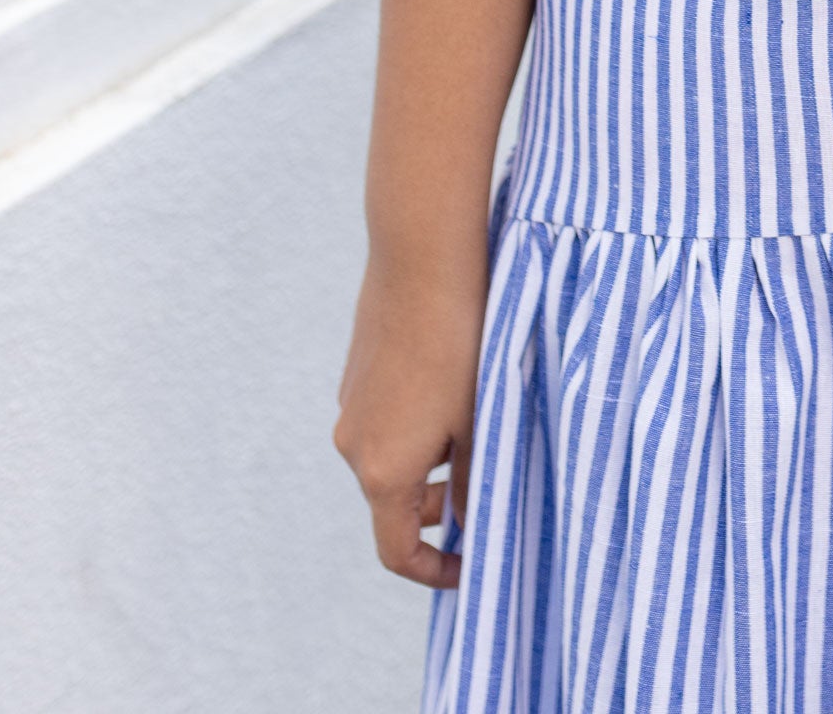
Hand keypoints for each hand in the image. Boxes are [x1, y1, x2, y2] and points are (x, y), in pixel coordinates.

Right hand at [333, 253, 486, 588]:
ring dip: (428, 464)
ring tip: (475, 432)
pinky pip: (384, 420)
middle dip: (437, 510)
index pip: (396, 551)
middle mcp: (354, 447)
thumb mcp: (478, 422)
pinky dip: (414, 428)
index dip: (434, 571)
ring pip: (390, 458)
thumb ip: (472, 482)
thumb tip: (471, 520)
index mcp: (382, 472)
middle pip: (393, 503)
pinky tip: (451, 389)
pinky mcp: (355, 375)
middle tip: (482, 494)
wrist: (420, 261)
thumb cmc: (459, 344)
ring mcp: (350, 408)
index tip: (469, 566)